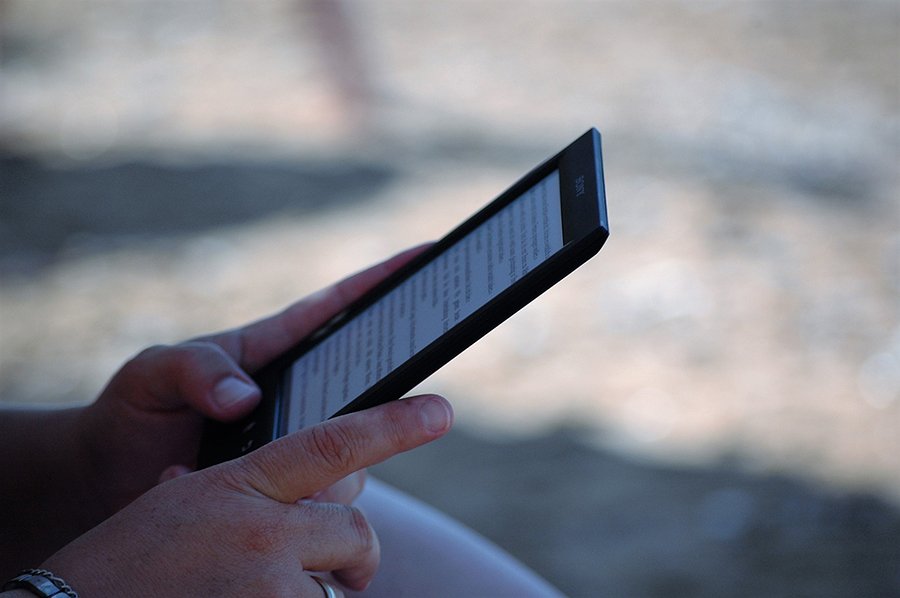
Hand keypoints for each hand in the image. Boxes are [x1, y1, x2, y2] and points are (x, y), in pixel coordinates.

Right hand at [42, 393, 453, 596]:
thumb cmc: (123, 564)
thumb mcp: (182, 506)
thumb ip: (246, 494)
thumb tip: (302, 496)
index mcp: (238, 485)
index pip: (330, 445)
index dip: (391, 426)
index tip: (439, 411)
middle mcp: (260, 532)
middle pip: (355, 530)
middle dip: (352, 553)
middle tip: (334, 567)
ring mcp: (267, 587)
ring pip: (338, 588)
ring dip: (315, 595)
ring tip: (260, 594)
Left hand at [76, 245, 430, 519]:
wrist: (109, 479)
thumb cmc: (134, 412)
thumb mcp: (153, 373)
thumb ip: (195, 370)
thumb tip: (247, 399)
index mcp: (272, 350)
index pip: (335, 308)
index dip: (381, 280)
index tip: (425, 254)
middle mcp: (298, 396)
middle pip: (365, 384)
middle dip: (393, 383)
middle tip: (425, 379)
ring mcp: (297, 442)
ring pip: (353, 450)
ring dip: (339, 463)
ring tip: (274, 473)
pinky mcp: (289, 488)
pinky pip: (319, 497)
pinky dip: (303, 503)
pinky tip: (268, 508)